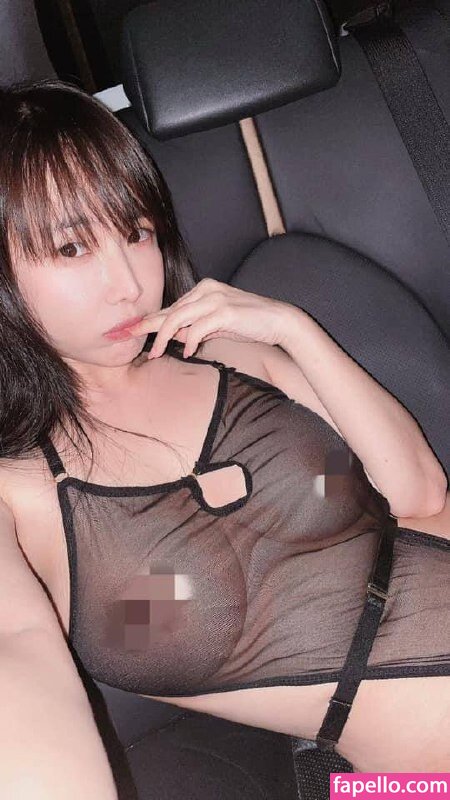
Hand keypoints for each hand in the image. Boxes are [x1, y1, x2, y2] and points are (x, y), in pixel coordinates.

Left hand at [127, 278, 292, 358]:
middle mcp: (206, 290)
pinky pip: (197, 328)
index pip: (169, 307)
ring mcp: (215, 298)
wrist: (278, 321)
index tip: (124, 331)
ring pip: (177, 318)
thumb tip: (173, 337)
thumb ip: (195, 327)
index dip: (146, 320)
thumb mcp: (217, 325)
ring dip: (164, 338)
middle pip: (168, 311)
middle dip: (144, 327)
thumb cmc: (248, 323)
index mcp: (202, 290)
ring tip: (156, 354)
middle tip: (123, 338)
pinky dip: (190, 341)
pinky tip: (189, 352)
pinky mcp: (224, 311)